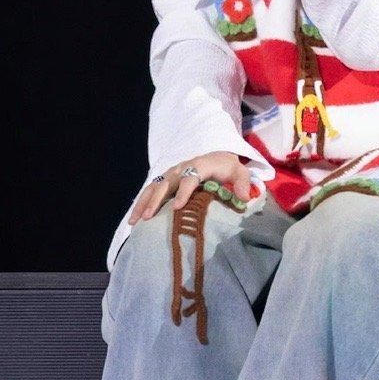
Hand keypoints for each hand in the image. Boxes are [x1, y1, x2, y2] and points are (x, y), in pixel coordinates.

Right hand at [128, 151, 253, 223]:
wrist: (216, 157)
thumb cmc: (227, 168)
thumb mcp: (239, 172)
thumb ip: (243, 183)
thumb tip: (244, 198)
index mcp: (200, 165)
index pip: (189, 178)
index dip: (183, 192)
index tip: (176, 207)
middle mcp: (181, 168)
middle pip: (165, 183)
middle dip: (156, 200)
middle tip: (148, 217)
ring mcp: (171, 173)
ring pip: (153, 187)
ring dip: (143, 204)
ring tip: (134, 222)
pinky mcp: (165, 179)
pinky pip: (150, 191)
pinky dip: (141, 204)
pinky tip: (134, 220)